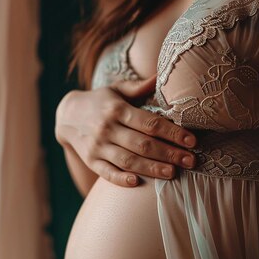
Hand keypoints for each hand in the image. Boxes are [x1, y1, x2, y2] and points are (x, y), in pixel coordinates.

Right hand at [55, 75, 196, 186]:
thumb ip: (139, 87)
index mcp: (117, 109)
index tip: (192, 141)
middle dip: (169, 153)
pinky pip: (107, 173)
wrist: (67, 115)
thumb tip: (162, 76)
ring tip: (173, 173)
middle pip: (143, 144)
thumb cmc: (100, 102)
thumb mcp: (117, 90)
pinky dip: (120, 179)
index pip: (149, 123)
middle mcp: (107, 128)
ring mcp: (98, 146)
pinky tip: (137, 183)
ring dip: (152, 168)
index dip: (172, 133)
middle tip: (191, 161)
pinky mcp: (91, 161)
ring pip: (128, 160)